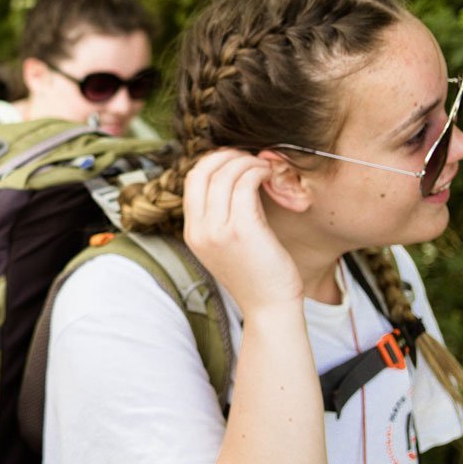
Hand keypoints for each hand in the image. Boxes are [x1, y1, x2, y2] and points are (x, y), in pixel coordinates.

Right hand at [180, 149, 302, 313]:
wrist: (269, 307)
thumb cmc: (257, 275)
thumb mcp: (227, 247)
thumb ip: (221, 219)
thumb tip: (233, 181)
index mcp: (192, 233)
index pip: (192, 180)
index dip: (214, 162)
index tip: (237, 161)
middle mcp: (199, 230)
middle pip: (203, 171)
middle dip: (228, 156)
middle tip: (251, 158)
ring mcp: (217, 230)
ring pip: (225, 174)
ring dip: (247, 162)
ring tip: (264, 167)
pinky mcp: (241, 230)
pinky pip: (245, 184)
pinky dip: (258, 171)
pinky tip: (269, 176)